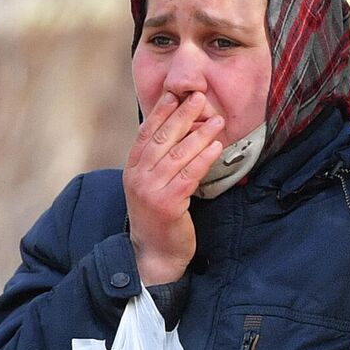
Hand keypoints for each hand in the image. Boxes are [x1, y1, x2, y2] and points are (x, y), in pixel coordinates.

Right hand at [125, 90, 225, 282]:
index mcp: (132, 170)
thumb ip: (158, 163)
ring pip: (178, 155)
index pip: (145, 134)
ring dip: (199, 134)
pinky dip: (203, 159)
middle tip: (199, 98)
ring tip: (216, 120)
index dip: (160, 113)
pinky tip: (216, 147)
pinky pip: (189, 175)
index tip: (174, 95)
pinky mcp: (168, 204)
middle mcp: (138, 177)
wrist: (154, 255)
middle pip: (162, 139)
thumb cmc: (157, 219)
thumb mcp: (150, 187)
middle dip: (182, 116)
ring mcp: (151, 190)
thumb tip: (177, 134)